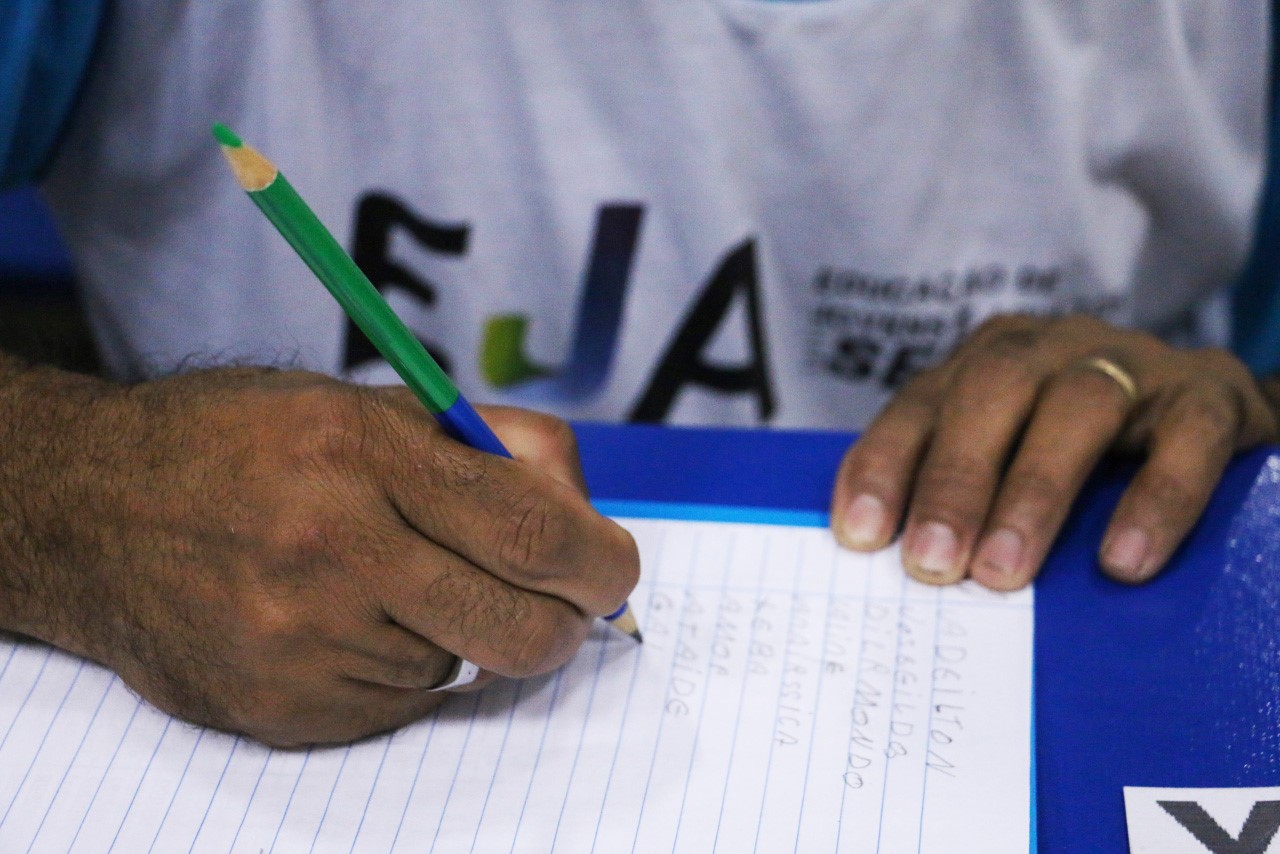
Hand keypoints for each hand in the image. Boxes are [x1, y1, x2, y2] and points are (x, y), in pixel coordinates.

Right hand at [0, 366, 637, 745]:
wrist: (94, 509)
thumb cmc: (244, 442)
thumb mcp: (364, 402)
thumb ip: (486, 444)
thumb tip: (582, 508)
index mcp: (361, 454)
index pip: (533, 534)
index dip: (601, 562)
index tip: (613, 569)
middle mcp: (331, 552)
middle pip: (519, 630)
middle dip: (565, 622)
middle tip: (555, 600)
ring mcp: (301, 642)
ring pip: (462, 668)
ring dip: (462, 632)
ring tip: (397, 582)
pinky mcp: (282, 707)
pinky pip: (402, 705)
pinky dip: (405, 667)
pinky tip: (348, 619)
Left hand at [829, 314, 1277, 589]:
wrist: (1209, 418)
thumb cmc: (1088, 453)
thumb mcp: (1013, 458)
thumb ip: (965, 495)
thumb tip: (908, 572)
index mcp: (988, 360)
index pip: (920, 404)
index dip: (885, 463)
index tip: (861, 534)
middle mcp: (1051, 348)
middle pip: (991, 390)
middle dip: (954, 479)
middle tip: (932, 563)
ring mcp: (1132, 363)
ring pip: (1078, 407)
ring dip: (1033, 492)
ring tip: (1004, 573)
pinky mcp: (1209, 396)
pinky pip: (1185, 439)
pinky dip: (1153, 502)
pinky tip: (1121, 561)